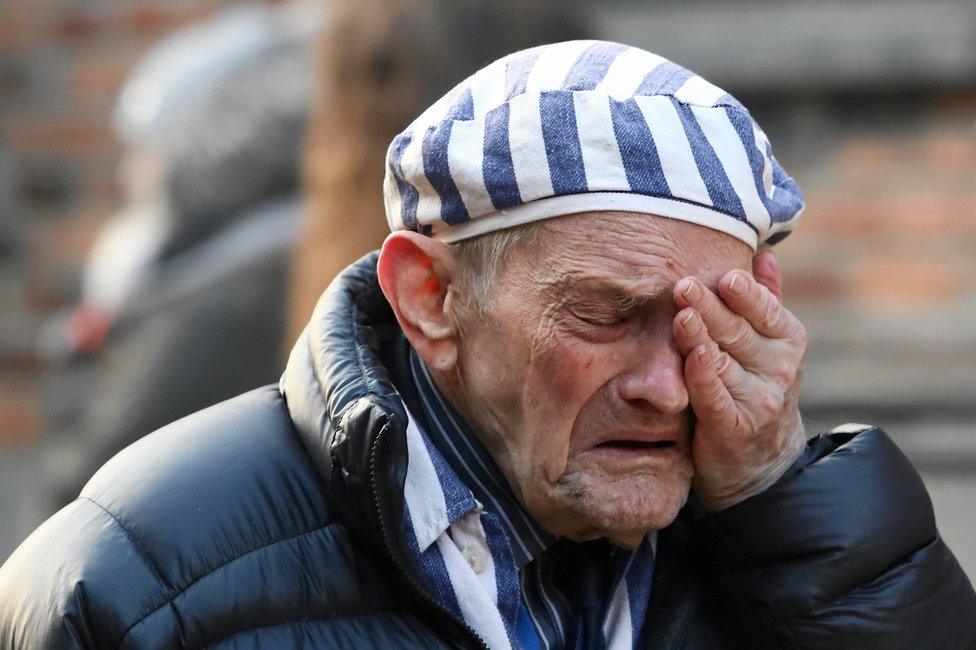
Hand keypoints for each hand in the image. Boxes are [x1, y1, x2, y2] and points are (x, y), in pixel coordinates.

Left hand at [672, 250, 806, 510]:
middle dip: (710, 308)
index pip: (765, 308)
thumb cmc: (752, 386)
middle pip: (738, 331)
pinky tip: (692, 358)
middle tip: (683, 286)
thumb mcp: (766, 342)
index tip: (724, 276)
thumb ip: (764, 300)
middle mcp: (779, 367)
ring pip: (724, 361)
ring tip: (681, 317)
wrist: (758, 460)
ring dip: (701, 338)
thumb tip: (763, 252)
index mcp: (787, 338)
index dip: (744, 293)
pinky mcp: (734, 427)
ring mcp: (759, 399)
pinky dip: (704, 377)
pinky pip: (715, 396)